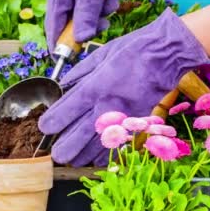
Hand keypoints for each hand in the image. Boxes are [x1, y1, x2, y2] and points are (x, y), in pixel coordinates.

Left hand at [39, 10, 209, 166]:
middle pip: (78, 137)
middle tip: (57, 154)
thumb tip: (63, 86)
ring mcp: (121, 118)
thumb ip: (78, 74)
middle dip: (64, 149)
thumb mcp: (98, 56)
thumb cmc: (131, 51)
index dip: (51, 123)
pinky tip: (95, 157)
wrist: (164, 57)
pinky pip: (117, 146)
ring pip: (96, 147)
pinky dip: (104, 155)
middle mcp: (106, 106)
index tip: (45, 128)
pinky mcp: (136, 124)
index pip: (65, 111)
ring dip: (81, 155)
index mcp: (94, 87)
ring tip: (72, 158)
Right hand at [45, 0, 119, 51]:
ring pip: (82, 12)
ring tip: (112, 3)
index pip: (53, 30)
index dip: (60, 47)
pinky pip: (88, 1)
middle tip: (105, 23)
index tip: (67, 62)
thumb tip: (82, 40)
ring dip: (99, 13)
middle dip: (89, 26)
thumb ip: (86, 13)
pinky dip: (101, 1)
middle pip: (70, 23)